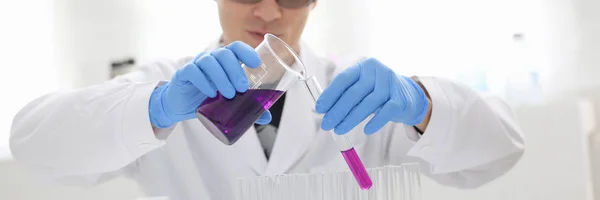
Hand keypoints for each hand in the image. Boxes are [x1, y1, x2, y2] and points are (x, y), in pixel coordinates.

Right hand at [149, 41, 271, 127]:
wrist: (181, 105)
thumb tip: (266, 117)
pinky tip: (211, 93)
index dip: (247, 52)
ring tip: (229, 95)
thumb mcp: (228, 102)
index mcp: (224, 61)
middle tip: (242, 88)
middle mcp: (211, 59)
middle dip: (235, 70)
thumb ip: (246, 106)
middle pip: (224, 53)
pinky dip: (203, 81)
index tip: (256, 64)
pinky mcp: (184, 73)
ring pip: (209, 61)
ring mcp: (196, 64)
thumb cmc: (207, 98)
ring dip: (221, 77)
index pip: (236, 47)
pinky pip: (193, 71)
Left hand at [315, 58, 429, 134]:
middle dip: (338, 110)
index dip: (330, 95)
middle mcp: (377, 71)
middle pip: (354, 92)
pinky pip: (386, 111)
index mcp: (363, 66)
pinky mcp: (401, 99)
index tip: (320, 109)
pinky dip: (375, 121)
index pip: (343, 79)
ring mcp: (390, 84)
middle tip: (327, 124)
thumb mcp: (361, 88)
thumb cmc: (377, 92)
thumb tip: (322, 110)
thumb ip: (344, 95)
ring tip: (339, 130)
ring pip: (369, 103)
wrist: (408, 96)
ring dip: (352, 118)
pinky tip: (366, 130)